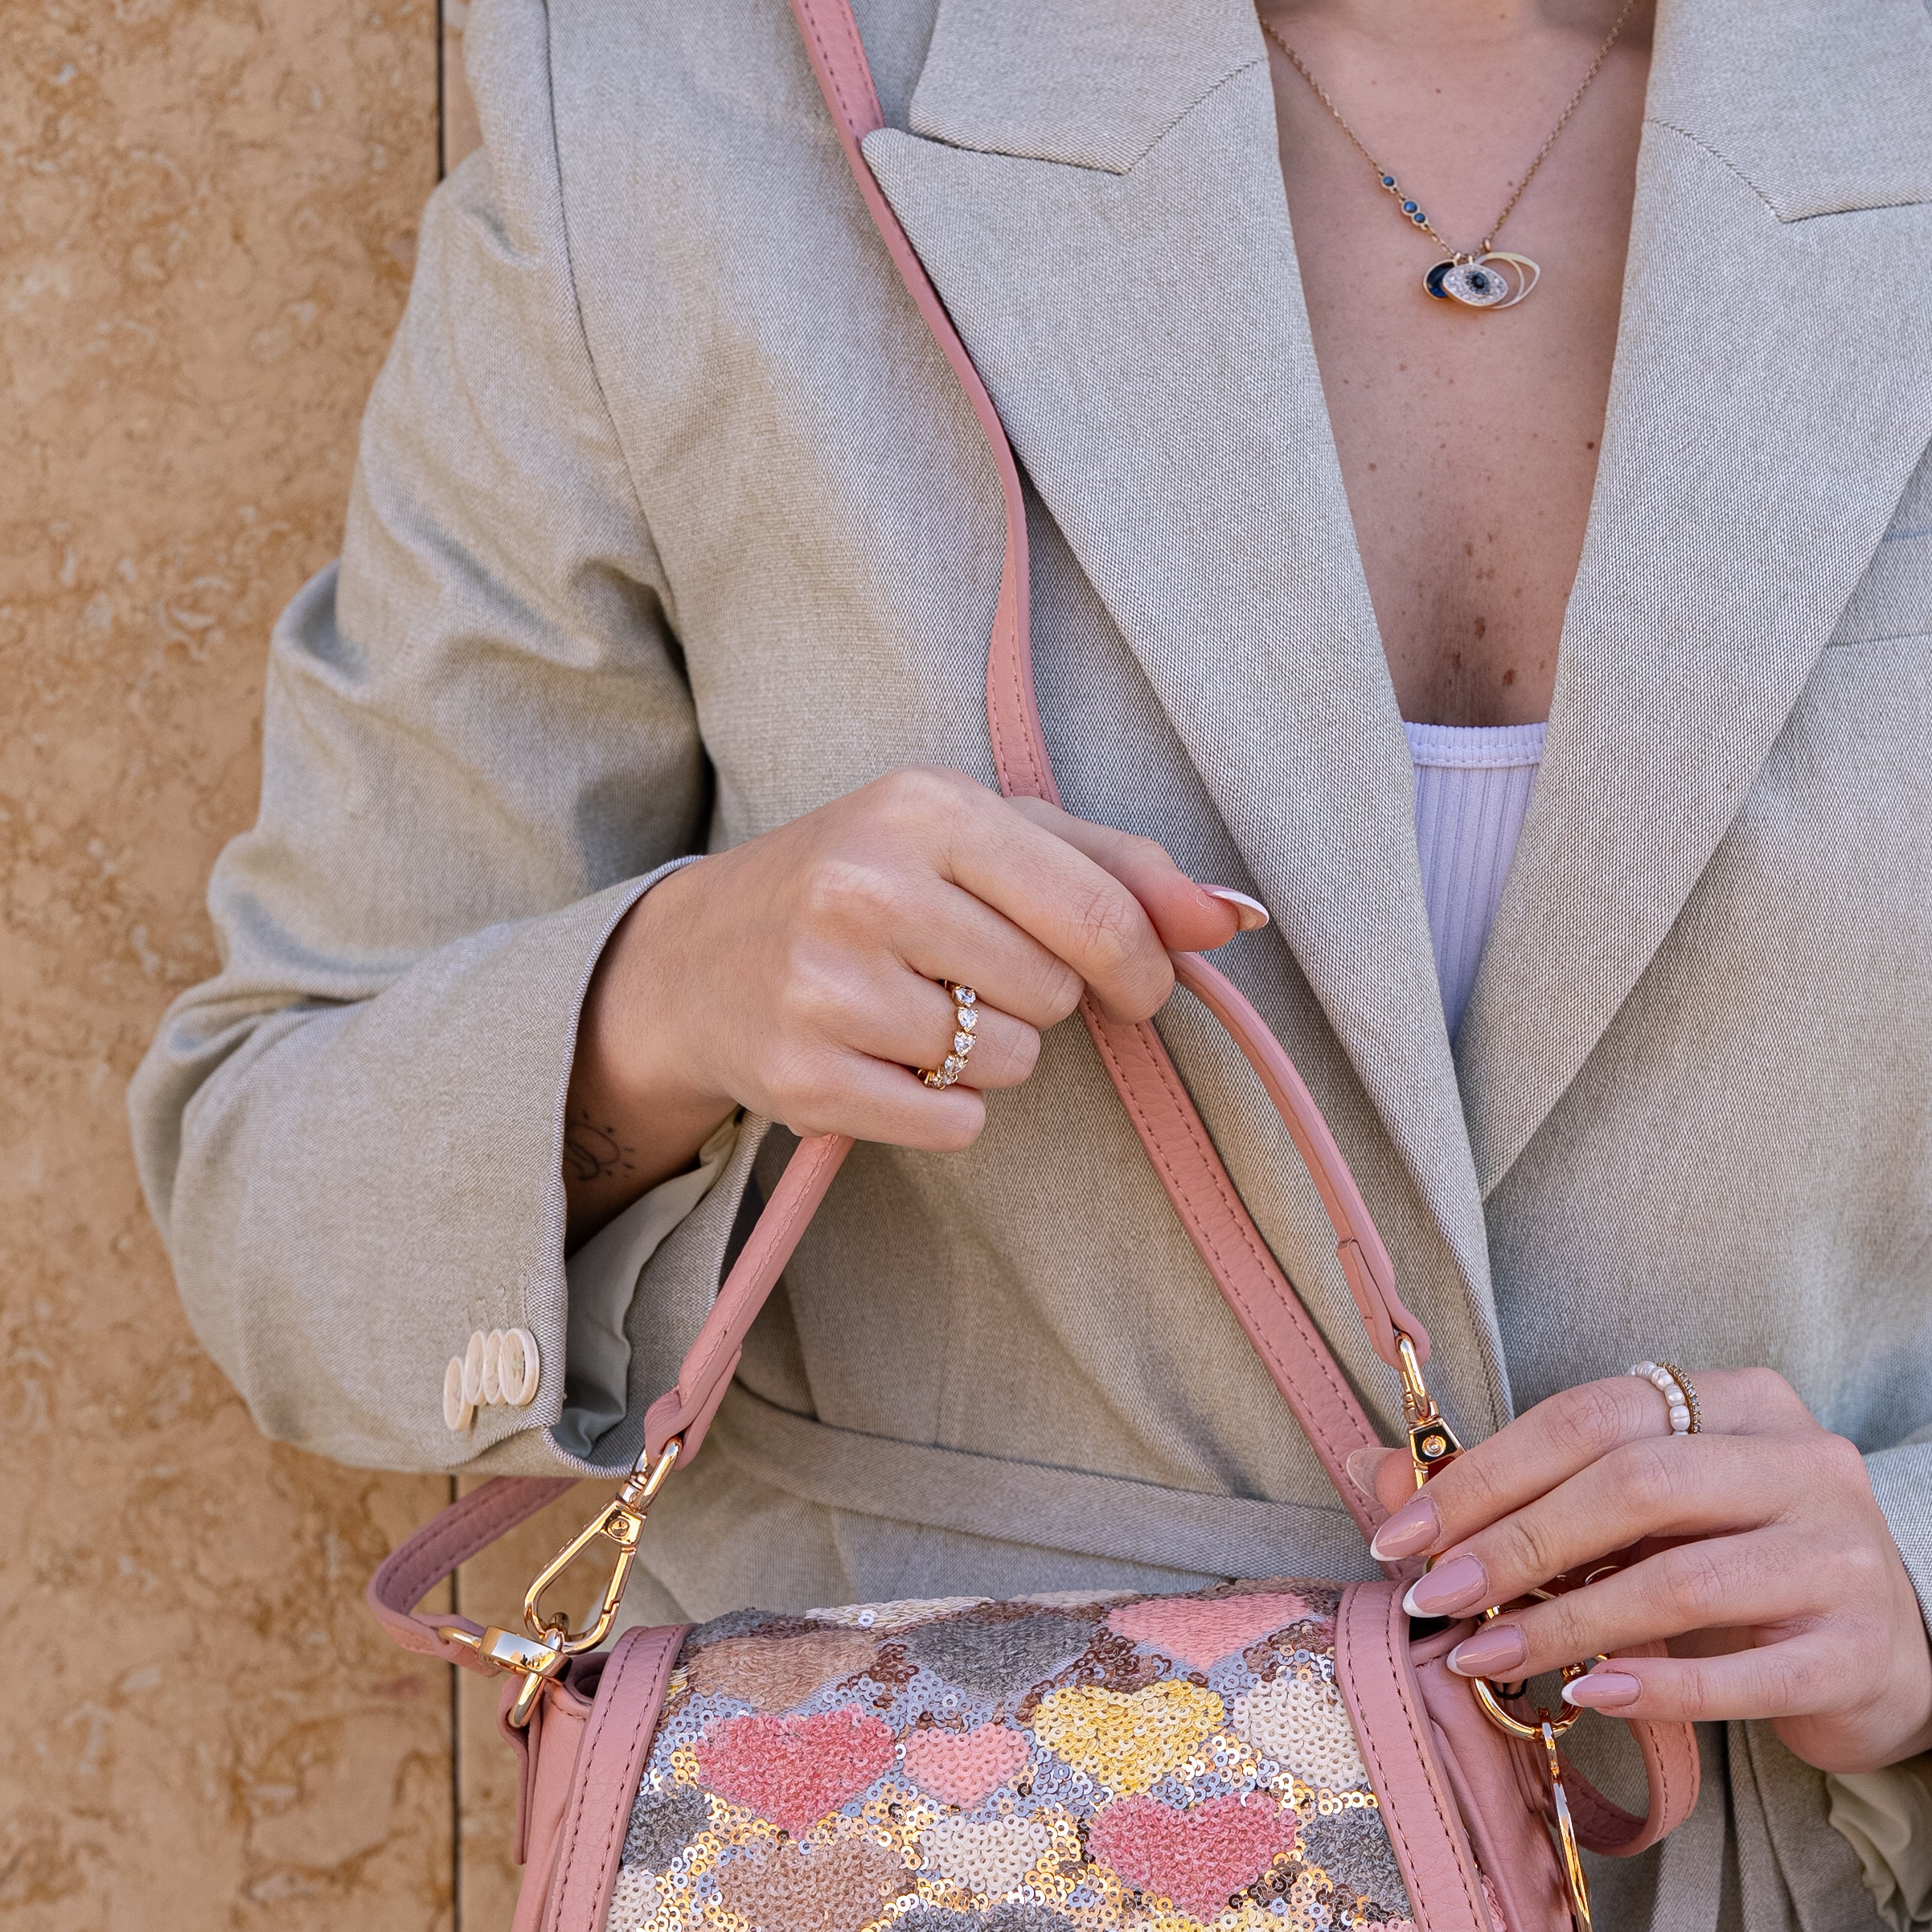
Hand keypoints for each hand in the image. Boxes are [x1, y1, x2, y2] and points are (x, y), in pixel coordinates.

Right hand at [562, 768, 1262, 1237]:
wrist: (694, 961)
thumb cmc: (864, 887)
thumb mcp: (977, 839)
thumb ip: (1112, 867)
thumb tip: (1237, 917)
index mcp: (924, 805)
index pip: (1098, 909)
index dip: (1142, 965)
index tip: (1140, 986)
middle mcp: (869, 885)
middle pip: (1053, 993)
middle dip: (1032, 1000)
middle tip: (962, 976)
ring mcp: (828, 985)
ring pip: (1006, 1065)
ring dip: (984, 1058)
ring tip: (913, 1015)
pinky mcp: (806, 1078)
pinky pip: (953, 1126)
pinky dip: (940, 1111)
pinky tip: (884, 1063)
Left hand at [1365, 1368, 1931, 1773]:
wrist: (1898, 1652)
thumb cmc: (1746, 1572)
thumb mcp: (1647, 1520)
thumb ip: (1526, 1492)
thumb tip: (1375, 1470)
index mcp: (1748, 1404)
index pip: (1600, 1415)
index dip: (1491, 1471)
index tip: (1404, 1533)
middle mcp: (1807, 1463)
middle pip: (1638, 1483)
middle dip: (1516, 1541)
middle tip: (1434, 1600)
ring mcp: (1845, 1557)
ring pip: (1683, 1579)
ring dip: (1563, 1620)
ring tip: (1482, 1657)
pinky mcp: (1860, 1653)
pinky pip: (1744, 1671)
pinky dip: (1653, 1685)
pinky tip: (1584, 1696)